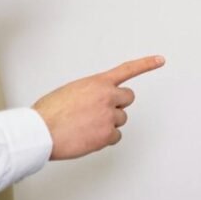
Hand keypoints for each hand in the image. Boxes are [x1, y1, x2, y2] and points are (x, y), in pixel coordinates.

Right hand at [33, 55, 164, 160]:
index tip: (160, 60)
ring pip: (120, 119)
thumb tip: (94, 103)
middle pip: (127, 99)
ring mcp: (109, 115)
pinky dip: (105, 139)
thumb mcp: (70, 92)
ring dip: (108, 123)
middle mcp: (107, 96)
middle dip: (118, 104)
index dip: (146, 64)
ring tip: (86, 126)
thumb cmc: (48, 113)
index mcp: (97, 83)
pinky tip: (88, 137)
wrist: (40, 131)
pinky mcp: (108, 134)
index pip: (127, 69)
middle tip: (100, 112)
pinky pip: (116, 137)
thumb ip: (89, 93)